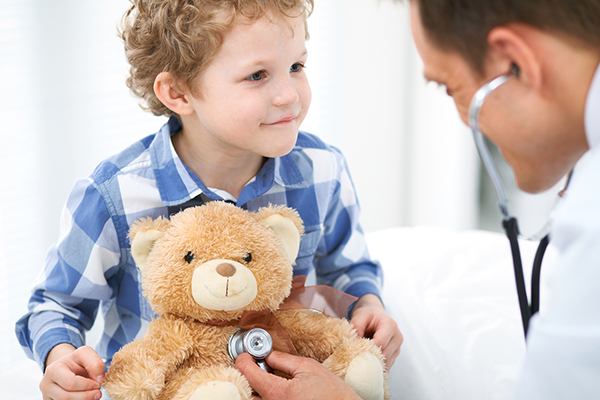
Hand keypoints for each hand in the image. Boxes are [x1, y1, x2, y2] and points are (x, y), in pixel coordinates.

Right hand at [40, 344, 104, 399]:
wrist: (66, 368)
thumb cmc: (75, 361)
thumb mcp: (86, 354)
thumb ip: (95, 364)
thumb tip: (99, 379)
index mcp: (53, 370)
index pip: (70, 383)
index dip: (87, 386)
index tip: (98, 384)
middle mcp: (46, 384)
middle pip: (66, 397)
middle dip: (86, 396)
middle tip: (98, 393)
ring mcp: (46, 395)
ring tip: (92, 395)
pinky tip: (85, 398)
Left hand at [235, 351, 360, 399]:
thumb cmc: (333, 394)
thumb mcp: (309, 368)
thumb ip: (283, 360)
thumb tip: (267, 353)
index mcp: (278, 393)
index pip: (246, 373)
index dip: (244, 359)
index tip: (247, 354)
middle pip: (245, 391)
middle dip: (245, 376)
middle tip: (254, 365)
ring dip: (254, 388)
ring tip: (264, 378)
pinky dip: (263, 396)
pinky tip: (273, 389)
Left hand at [351, 294, 402, 367]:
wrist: (377, 317)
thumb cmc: (368, 316)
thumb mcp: (360, 315)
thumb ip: (356, 325)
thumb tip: (355, 341)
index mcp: (390, 325)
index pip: (380, 343)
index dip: (368, 349)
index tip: (356, 351)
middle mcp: (397, 337)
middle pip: (385, 355)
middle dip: (370, 357)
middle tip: (356, 358)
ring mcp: (398, 348)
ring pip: (386, 363)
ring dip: (374, 363)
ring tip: (362, 359)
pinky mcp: (395, 355)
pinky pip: (387, 366)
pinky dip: (377, 366)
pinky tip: (368, 363)